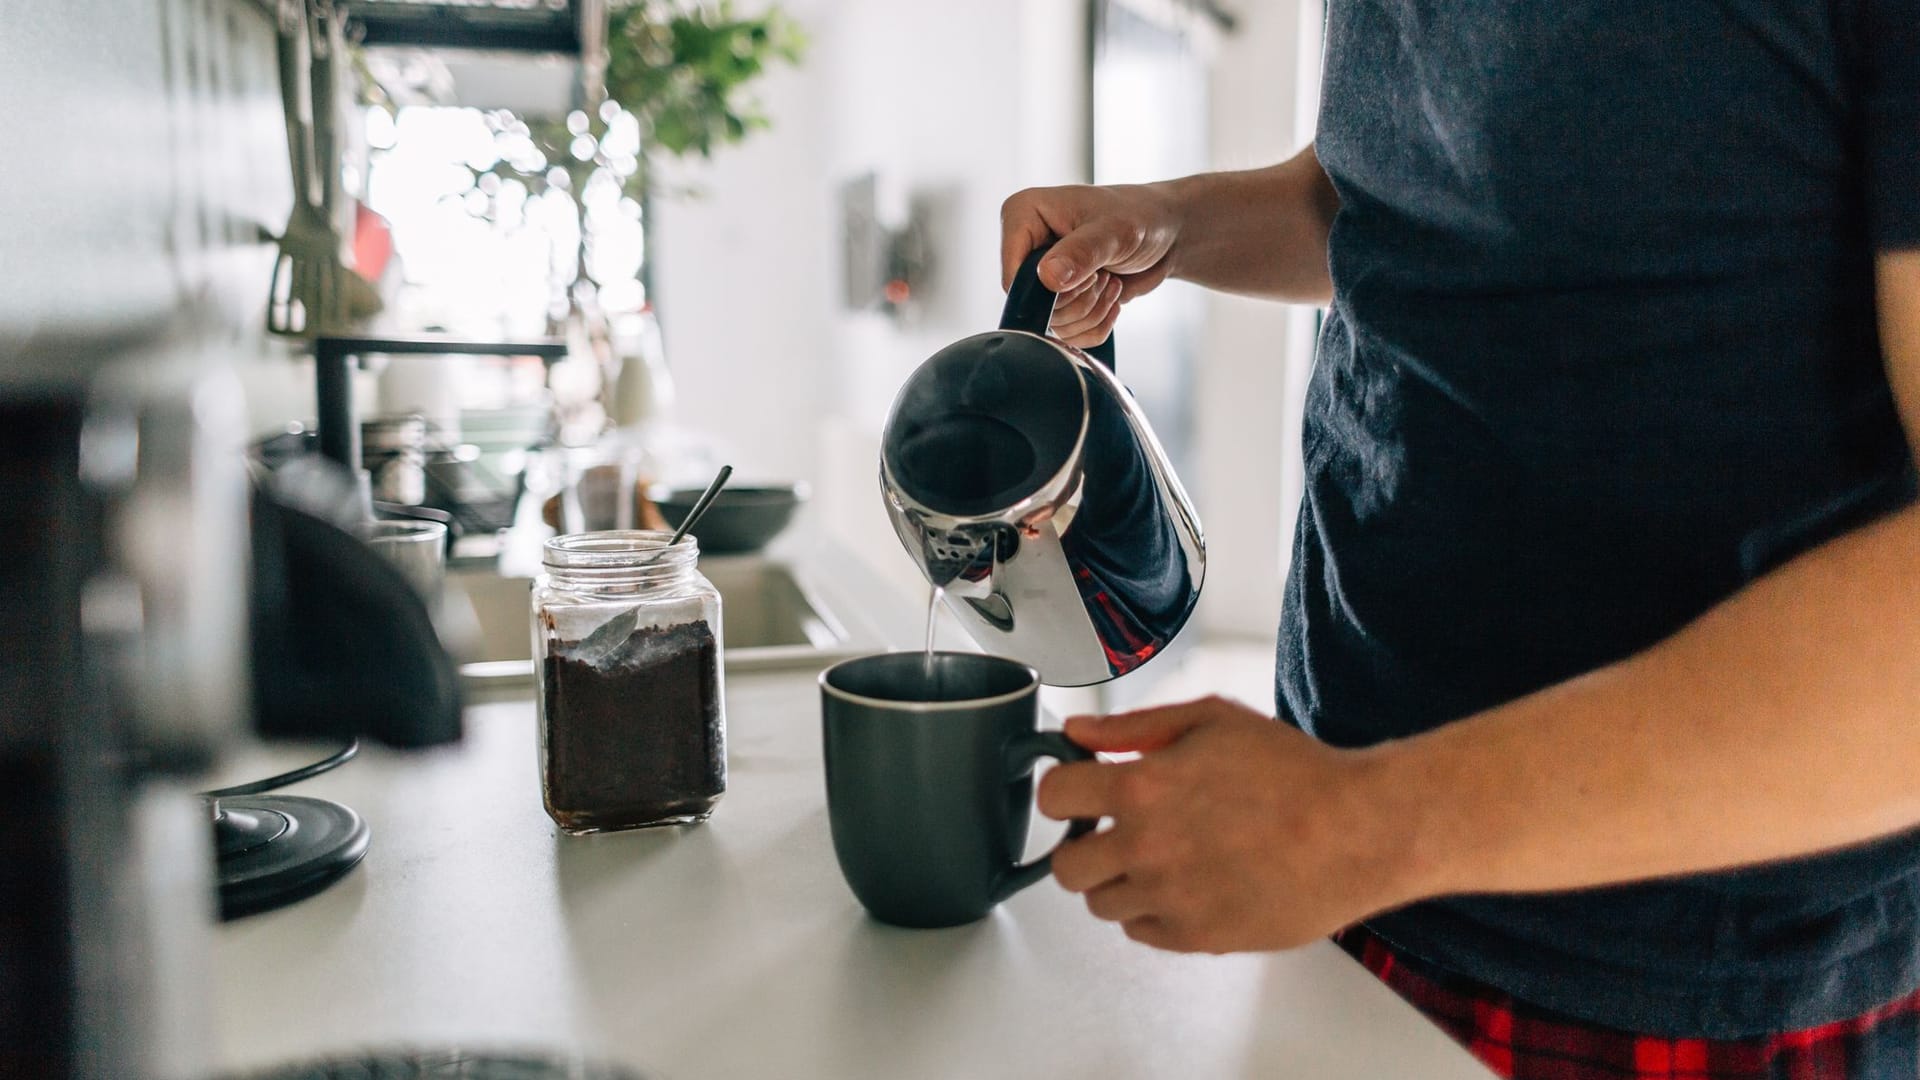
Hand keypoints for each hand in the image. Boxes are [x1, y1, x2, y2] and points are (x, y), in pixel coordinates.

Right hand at [1000, 183, 1183, 347]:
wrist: (1165, 232)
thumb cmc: (1139, 216)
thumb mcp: (1113, 231)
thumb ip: (1080, 253)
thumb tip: (1048, 279)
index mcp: (1023, 215)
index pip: (1013, 276)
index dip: (1049, 289)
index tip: (1087, 274)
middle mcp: (1025, 246)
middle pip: (1033, 305)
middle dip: (1078, 299)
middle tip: (1104, 274)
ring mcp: (1041, 276)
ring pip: (1052, 323)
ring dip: (1091, 311)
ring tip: (1109, 280)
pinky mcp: (1059, 300)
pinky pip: (1068, 334)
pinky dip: (1096, 324)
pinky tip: (1111, 296)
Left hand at [1036, 696, 1423, 953]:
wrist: (1357, 831)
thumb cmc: (1294, 772)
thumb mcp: (1212, 720)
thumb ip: (1133, 727)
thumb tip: (1077, 733)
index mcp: (1143, 788)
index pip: (1052, 797)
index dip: (1063, 790)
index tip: (1080, 791)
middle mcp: (1146, 848)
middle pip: (1065, 867)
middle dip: (1082, 845)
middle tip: (1114, 832)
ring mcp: (1170, 899)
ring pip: (1101, 904)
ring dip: (1118, 880)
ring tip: (1162, 857)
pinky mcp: (1197, 937)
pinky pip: (1141, 932)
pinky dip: (1152, 912)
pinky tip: (1186, 884)